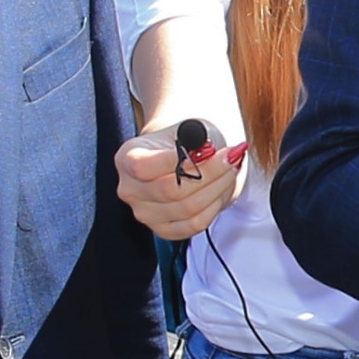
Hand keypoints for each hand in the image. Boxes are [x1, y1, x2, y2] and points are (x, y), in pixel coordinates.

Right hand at [113, 129, 244, 240]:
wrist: (182, 156)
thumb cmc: (183, 140)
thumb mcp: (188, 128)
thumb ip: (195, 137)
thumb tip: (207, 150)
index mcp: (126, 159)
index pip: (143, 167)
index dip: (178, 160)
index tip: (211, 149)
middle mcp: (130, 190)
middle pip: (170, 190)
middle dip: (209, 173)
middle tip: (231, 156)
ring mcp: (145, 214)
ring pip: (187, 209)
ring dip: (217, 188)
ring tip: (231, 168)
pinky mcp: (164, 230)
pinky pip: (195, 224)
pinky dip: (214, 206)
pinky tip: (222, 188)